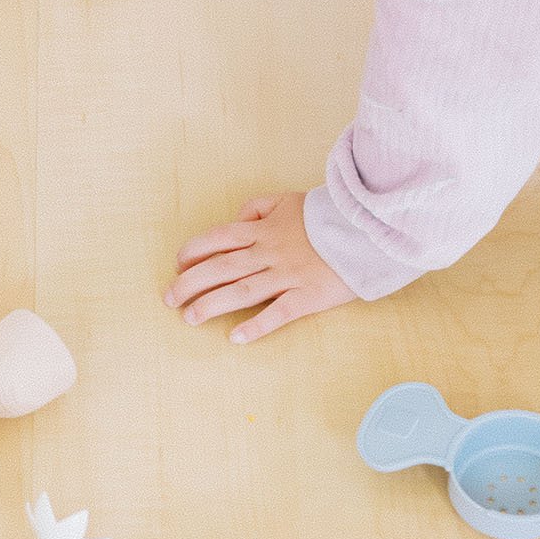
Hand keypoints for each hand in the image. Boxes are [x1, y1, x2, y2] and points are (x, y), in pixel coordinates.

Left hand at [164, 194, 354, 344]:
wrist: (370, 228)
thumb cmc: (328, 216)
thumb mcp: (289, 200)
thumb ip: (259, 207)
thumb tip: (237, 219)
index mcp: (264, 229)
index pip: (218, 239)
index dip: (194, 251)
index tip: (178, 264)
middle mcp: (270, 253)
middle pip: (221, 268)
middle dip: (190, 283)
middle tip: (169, 299)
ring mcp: (288, 276)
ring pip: (241, 291)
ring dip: (212, 305)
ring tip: (190, 318)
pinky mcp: (308, 296)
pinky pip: (278, 313)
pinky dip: (255, 326)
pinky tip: (235, 338)